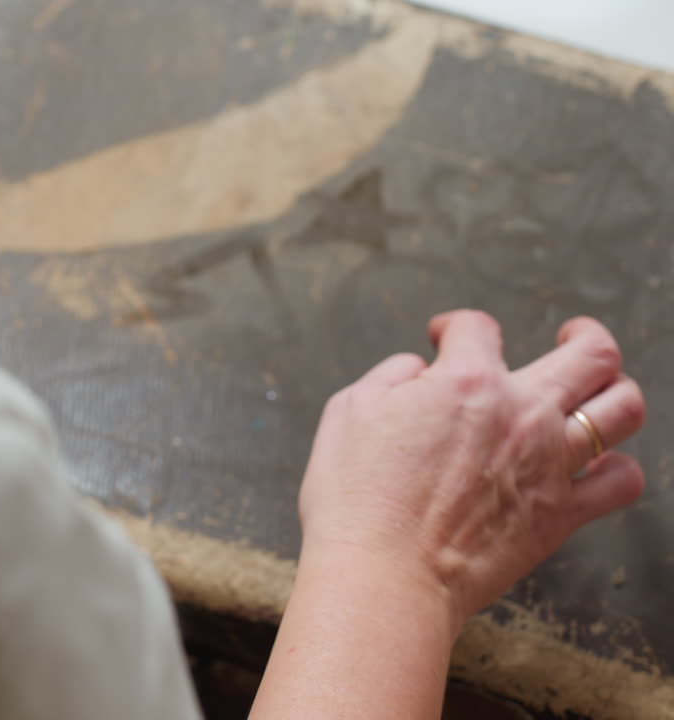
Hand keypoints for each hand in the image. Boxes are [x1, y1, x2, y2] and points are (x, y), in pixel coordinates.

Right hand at [298, 311, 644, 631]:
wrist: (383, 575)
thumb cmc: (356, 497)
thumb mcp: (348, 411)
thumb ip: (391, 376)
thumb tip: (419, 371)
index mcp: (466, 382)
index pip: (477, 328)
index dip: (455, 326)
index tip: (443, 337)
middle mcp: (521, 413)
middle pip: (591, 354)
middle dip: (583, 335)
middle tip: (570, 335)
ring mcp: (550, 464)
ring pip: (622, 408)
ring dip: (614, 390)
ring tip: (600, 391)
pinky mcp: (560, 515)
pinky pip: (622, 483)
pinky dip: (619, 468)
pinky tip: (601, 465)